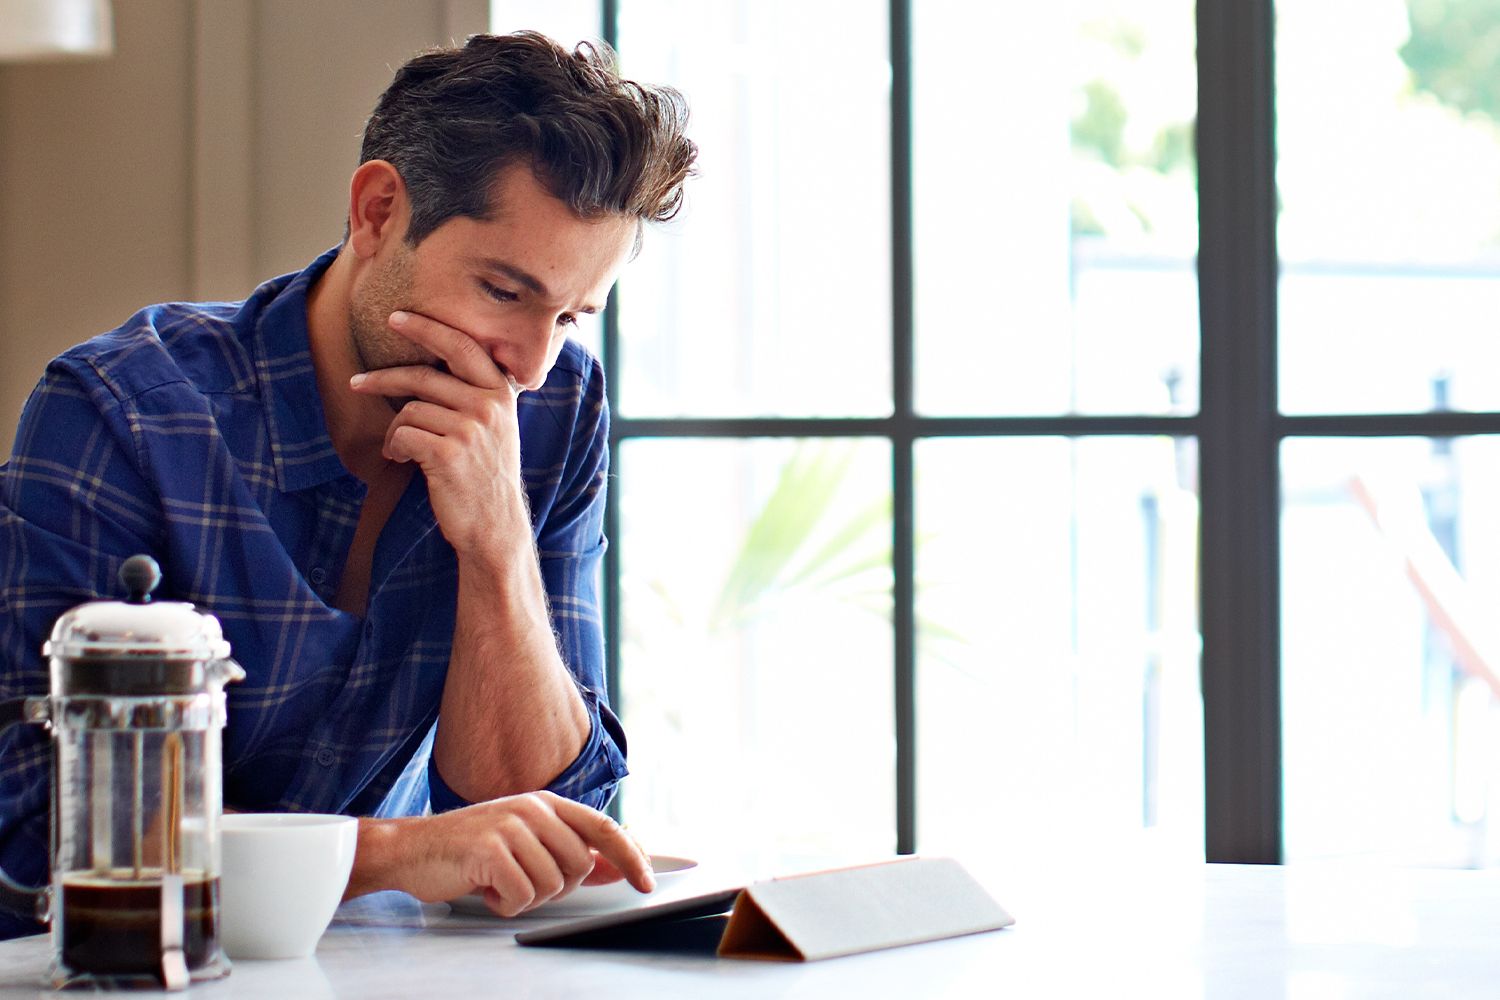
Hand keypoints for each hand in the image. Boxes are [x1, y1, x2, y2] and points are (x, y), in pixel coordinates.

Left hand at [348, 310, 524, 556]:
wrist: (495, 525)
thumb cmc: (486, 475)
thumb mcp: (496, 428)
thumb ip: (475, 395)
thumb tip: (429, 368)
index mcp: (501, 393)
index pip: (462, 345)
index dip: (427, 329)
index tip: (397, 318)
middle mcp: (489, 406)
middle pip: (424, 375)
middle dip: (383, 378)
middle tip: (357, 382)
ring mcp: (470, 429)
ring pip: (409, 410)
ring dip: (395, 431)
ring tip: (399, 450)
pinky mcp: (448, 453)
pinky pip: (403, 435)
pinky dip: (395, 448)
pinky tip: (403, 461)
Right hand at [363, 792, 653, 916]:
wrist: (412, 849)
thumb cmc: (468, 850)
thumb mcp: (524, 843)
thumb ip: (568, 852)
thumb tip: (615, 867)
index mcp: (545, 803)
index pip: (603, 827)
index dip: (631, 855)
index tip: (649, 880)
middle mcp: (533, 808)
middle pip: (580, 866)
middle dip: (556, 886)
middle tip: (522, 879)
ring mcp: (511, 825)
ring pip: (553, 884)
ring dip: (526, 896)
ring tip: (499, 881)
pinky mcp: (490, 848)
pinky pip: (522, 895)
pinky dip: (505, 904)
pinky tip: (485, 888)